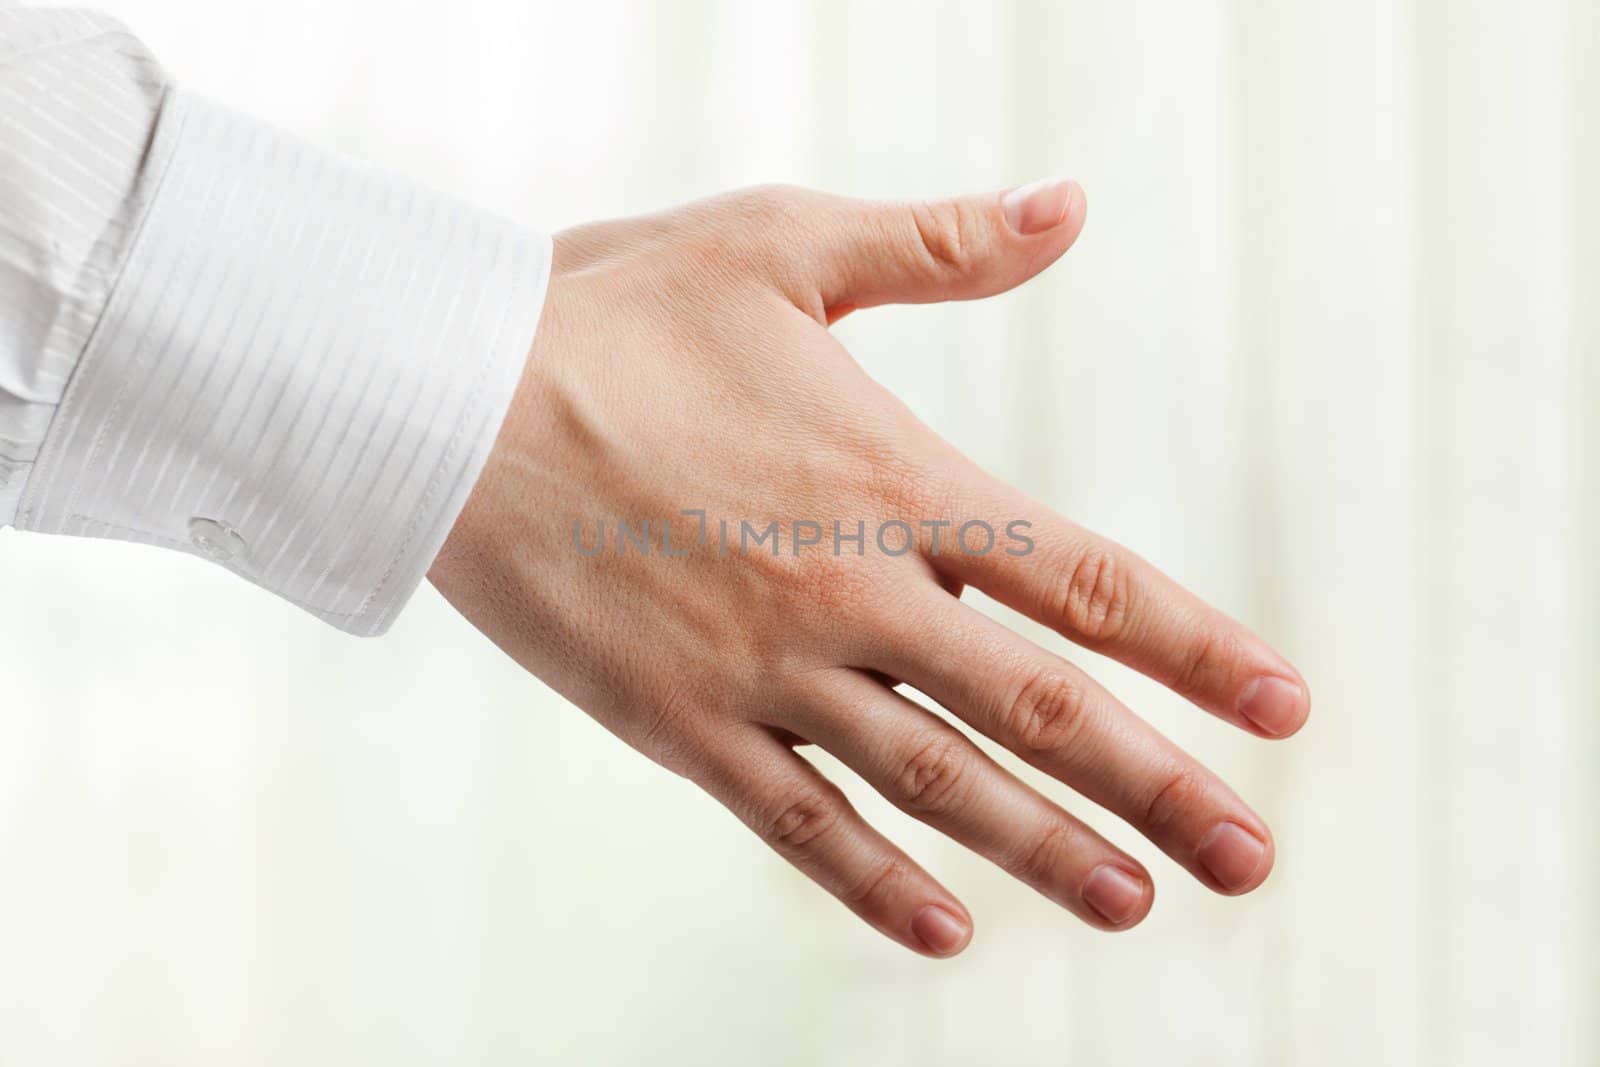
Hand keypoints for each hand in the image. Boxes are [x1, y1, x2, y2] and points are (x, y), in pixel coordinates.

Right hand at [428, 181, 1309, 957]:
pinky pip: (795, 822)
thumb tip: (1069, 205)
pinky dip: (873, 884)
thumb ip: (937, 243)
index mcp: (892, 478)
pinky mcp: (681, 725)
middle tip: (1253, 854)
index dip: (1194, 644)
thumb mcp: (781, 244)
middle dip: (1157, 781)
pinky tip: (944, 933)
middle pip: (1035, 705)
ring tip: (1137, 903)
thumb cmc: (612, 310)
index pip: (1083, 579)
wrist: (443, 398)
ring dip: (1043, 849)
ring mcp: (765, 670)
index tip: (1283, 703)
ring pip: (933, 782)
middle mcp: (849, 591)